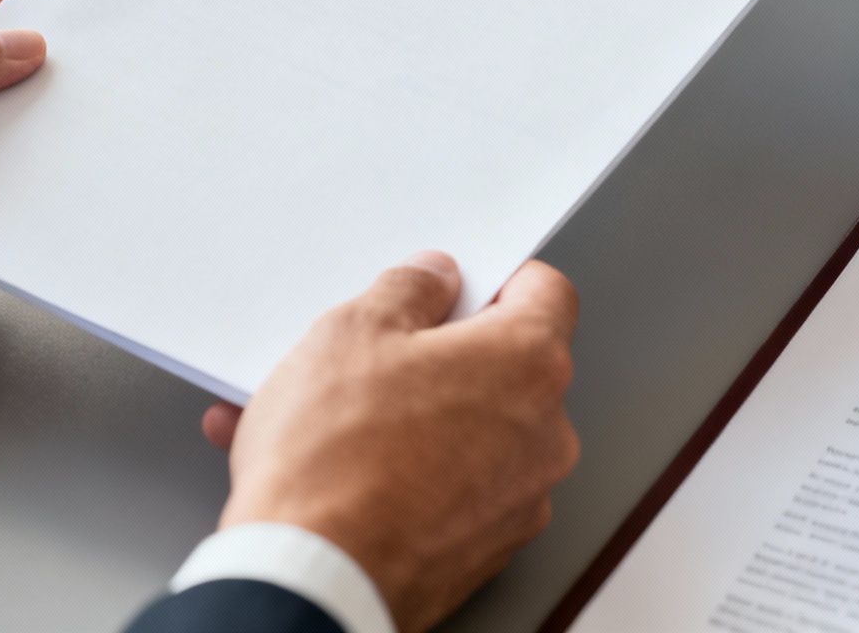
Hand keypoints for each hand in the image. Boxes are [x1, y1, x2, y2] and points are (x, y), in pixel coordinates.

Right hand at [202, 253, 580, 632]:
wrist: (313, 579)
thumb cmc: (334, 462)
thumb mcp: (350, 333)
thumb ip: (407, 290)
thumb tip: (431, 281)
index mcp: (527, 363)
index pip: (545, 293)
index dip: (498, 279)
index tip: (457, 286)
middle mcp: (544, 434)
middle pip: (509, 367)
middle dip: (446, 356)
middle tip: (380, 356)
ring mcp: (521, 500)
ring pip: (478, 433)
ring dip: (423, 418)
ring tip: (338, 422)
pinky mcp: (486, 550)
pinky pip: (458, 489)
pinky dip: (415, 474)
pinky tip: (347, 472)